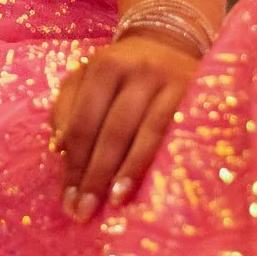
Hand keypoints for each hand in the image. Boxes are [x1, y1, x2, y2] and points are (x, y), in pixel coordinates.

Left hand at [48, 33, 198, 221]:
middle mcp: (138, 71)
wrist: (170, 44)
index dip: (73, 163)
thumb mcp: (86, 80)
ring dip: (127, 172)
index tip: (67, 199)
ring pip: (146, 134)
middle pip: (112, 131)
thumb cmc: (120, 73)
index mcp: (104, 66)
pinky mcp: (196, 95)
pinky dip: (159, 159)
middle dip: (96, 175)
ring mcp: (170, 83)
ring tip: (113, 202)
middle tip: (84, 211)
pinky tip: (152, 184)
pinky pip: (175, 133)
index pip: (83, 122)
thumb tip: (60, 149)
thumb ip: (67, 110)